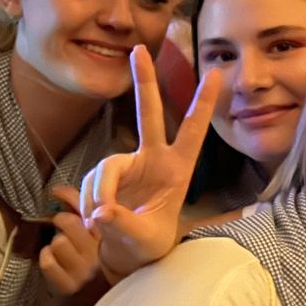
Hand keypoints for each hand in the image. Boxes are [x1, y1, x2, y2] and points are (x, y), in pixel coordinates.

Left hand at [37, 186, 100, 295]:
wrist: (101, 297)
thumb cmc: (97, 257)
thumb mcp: (96, 228)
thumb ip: (80, 205)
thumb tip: (55, 189)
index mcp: (110, 240)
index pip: (87, 211)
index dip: (74, 210)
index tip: (73, 212)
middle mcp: (100, 256)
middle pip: (67, 222)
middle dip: (64, 224)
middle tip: (68, 230)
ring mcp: (84, 272)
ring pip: (57, 242)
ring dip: (57, 244)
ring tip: (65, 249)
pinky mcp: (69, 286)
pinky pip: (48, 261)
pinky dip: (47, 258)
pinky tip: (54, 259)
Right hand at [79, 47, 220, 282]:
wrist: (131, 255)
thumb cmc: (149, 245)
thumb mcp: (144, 240)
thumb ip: (123, 225)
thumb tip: (101, 211)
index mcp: (179, 169)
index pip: (193, 131)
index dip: (203, 104)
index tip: (216, 73)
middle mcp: (154, 159)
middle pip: (148, 114)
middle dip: (144, 82)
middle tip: (139, 50)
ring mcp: (130, 165)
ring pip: (106, 166)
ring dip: (97, 193)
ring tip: (99, 221)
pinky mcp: (108, 176)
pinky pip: (92, 183)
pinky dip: (88, 201)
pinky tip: (93, 220)